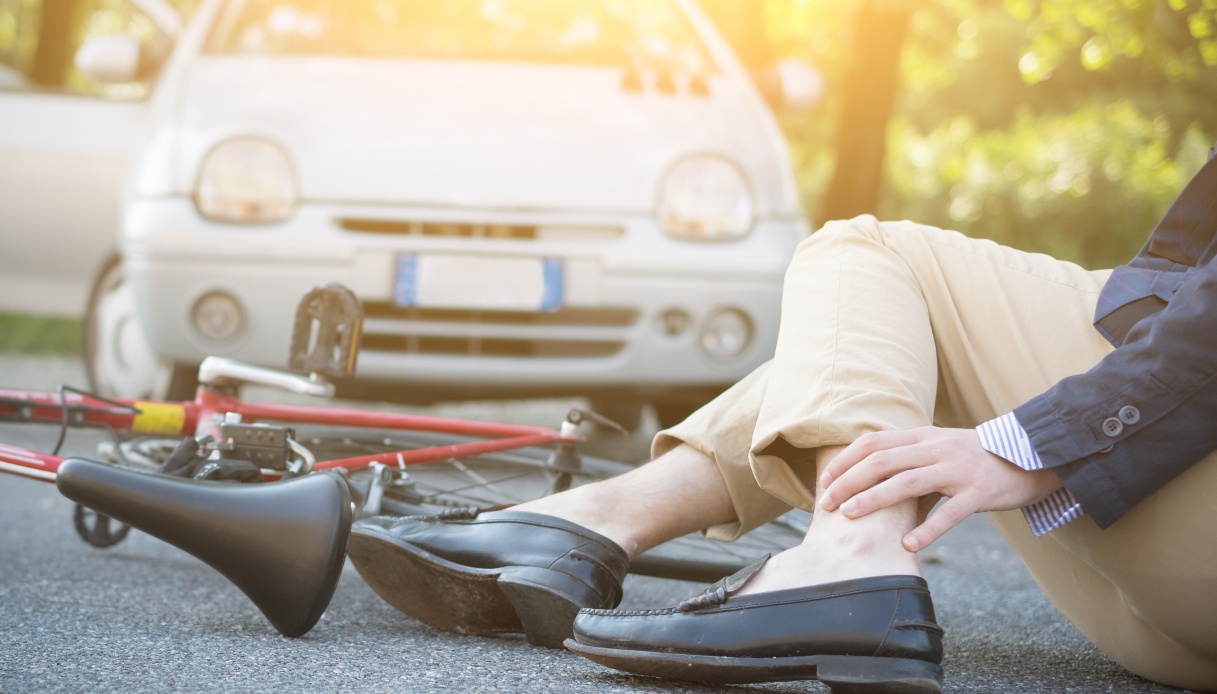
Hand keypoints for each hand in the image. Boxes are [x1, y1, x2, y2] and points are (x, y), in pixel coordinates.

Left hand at [817, 427, 1061, 551]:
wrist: (1032, 457)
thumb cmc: (977, 458)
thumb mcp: (939, 450)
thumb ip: (908, 461)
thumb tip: (869, 484)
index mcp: (923, 437)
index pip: (873, 443)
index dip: (846, 461)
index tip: (825, 481)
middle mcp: (937, 449)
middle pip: (882, 461)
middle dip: (849, 481)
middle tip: (828, 504)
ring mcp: (958, 470)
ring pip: (908, 482)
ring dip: (874, 499)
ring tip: (851, 516)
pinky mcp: (980, 492)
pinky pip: (950, 512)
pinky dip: (928, 529)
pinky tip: (908, 543)